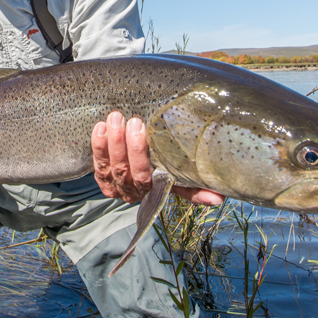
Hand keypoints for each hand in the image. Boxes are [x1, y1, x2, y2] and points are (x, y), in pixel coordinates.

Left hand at [91, 111, 224, 206]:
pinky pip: (98, 164)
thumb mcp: (175, 170)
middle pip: (135, 174)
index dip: (178, 183)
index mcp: (158, 190)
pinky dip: (98, 146)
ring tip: (116, 118)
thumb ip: (193, 183)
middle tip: (135, 123)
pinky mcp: (101, 176)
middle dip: (135, 149)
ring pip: (114, 168)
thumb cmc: (157, 160)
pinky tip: (100, 127)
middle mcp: (136, 192)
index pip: (169, 187)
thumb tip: (219, 198)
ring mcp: (116, 185)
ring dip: (114, 143)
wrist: (125, 152)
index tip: (185, 175)